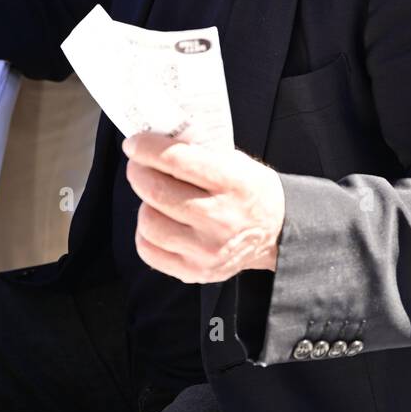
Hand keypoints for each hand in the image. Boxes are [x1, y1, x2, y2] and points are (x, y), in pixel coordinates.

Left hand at [122, 132, 285, 283]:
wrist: (276, 232)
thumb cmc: (250, 190)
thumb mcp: (236, 161)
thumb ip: (199, 151)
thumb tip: (156, 140)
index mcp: (233, 182)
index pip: (177, 160)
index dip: (147, 148)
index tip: (134, 143)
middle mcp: (221, 218)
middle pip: (157, 191)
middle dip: (138, 172)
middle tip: (138, 164)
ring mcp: (207, 249)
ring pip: (149, 223)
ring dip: (144, 203)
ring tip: (154, 196)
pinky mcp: (195, 271)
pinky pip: (149, 251)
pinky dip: (145, 232)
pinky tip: (157, 220)